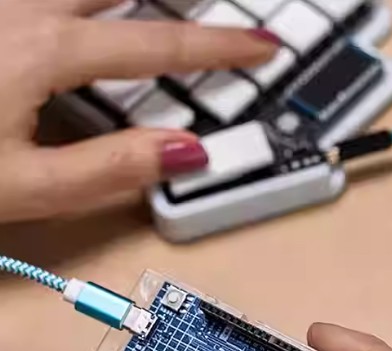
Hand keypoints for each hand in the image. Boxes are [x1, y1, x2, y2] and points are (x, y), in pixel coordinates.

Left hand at [0, 0, 276, 220]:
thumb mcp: (29, 186)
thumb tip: (185, 151)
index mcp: (41, 51)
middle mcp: (19, 8)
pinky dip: (89, 2)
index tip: (261, 45)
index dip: (218, 47)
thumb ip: (110, 168)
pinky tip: (94, 15)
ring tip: (169, 8)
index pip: (154, 44)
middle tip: (221, 7)